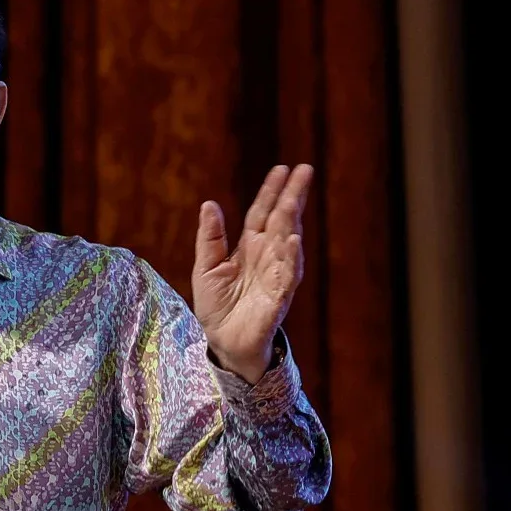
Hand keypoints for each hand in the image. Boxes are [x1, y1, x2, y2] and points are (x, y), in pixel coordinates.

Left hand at [192, 164, 311, 383]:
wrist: (224, 341)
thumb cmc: (217, 305)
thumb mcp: (206, 267)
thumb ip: (210, 237)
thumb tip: (210, 204)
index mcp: (249, 246)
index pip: (262, 212)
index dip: (271, 191)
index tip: (282, 169)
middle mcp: (267, 256)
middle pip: (282, 220)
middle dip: (292, 196)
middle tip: (304, 170)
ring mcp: (276, 274)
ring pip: (288, 242)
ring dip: (292, 221)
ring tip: (294, 200)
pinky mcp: (279, 296)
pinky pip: (288, 274)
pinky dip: (291, 258)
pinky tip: (294, 241)